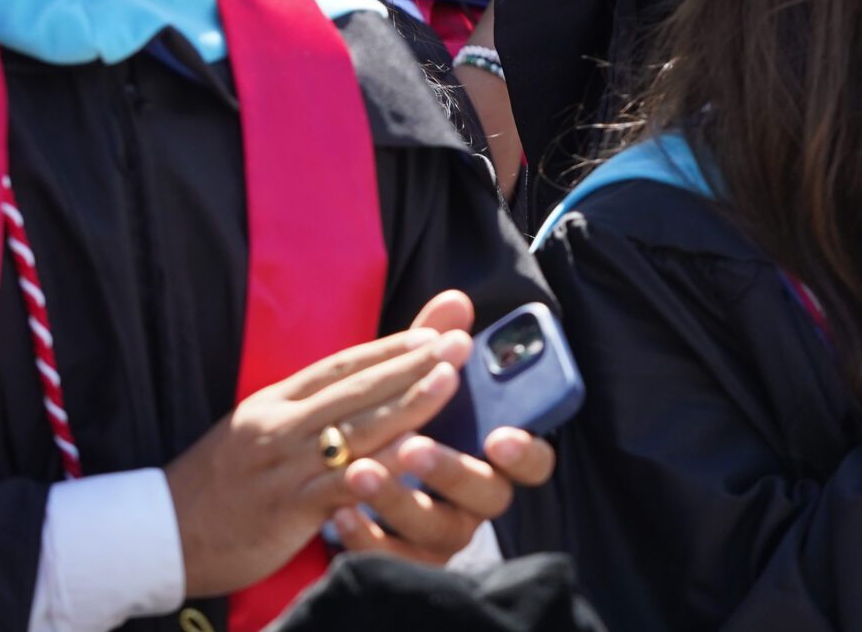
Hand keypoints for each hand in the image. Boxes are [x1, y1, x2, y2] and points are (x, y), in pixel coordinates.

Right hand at [164, 319, 469, 597]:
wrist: (165, 530)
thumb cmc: (216, 485)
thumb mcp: (254, 433)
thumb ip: (301, 413)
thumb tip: (344, 394)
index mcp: (273, 402)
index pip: (339, 365)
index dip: (387, 347)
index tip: (433, 331)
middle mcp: (280, 424)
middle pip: (355, 388)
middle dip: (410, 363)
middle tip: (458, 341)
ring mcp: (284, 463)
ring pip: (355, 428)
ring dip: (407, 403)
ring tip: (449, 381)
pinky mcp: (286, 506)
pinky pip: (340, 485)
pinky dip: (375, 470)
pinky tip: (410, 458)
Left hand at [328, 291, 556, 564]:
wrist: (328, 490)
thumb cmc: (391, 428)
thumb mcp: (408, 390)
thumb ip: (431, 349)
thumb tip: (454, 301)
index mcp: (486, 455)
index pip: (532, 461)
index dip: (526, 452)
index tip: (501, 435)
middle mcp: (472, 500)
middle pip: (486, 495)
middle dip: (452, 470)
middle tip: (415, 446)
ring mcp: (440, 534)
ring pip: (437, 529)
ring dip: (399, 500)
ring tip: (359, 473)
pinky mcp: (403, 561)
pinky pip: (392, 559)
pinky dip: (367, 538)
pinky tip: (338, 514)